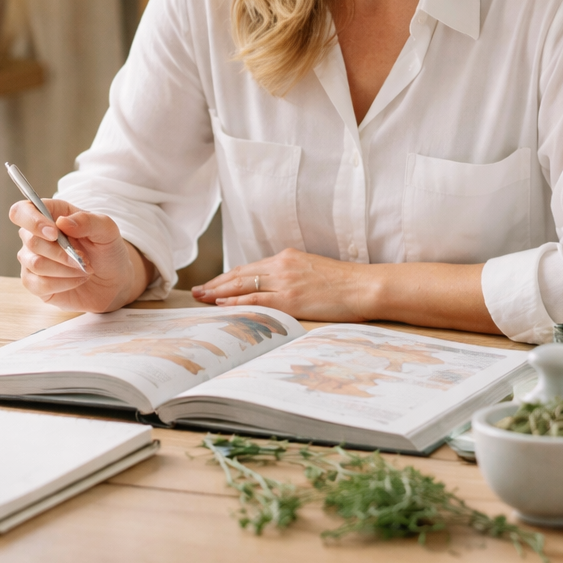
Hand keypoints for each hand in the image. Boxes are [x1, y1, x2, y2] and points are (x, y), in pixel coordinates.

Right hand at [10, 198, 152, 312]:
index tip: (54, 233)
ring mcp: (32, 260)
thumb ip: (87, 221)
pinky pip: (38, 285)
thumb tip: (62, 222)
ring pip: (35, 264)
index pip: (21, 211)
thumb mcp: (107, 230)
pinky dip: (63, 283)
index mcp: (50, 214)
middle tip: (83, 257)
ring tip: (84, 268)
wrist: (113, 279)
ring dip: (65, 269)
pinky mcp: (35, 283)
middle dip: (60, 252)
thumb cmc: (107, 249)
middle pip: (30, 240)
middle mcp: (35, 236)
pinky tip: (76, 280)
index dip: (32, 221)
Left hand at [192, 247, 376, 321]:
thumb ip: (293, 275)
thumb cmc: (345, 283)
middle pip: (240, 274)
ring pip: (243, 285)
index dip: (228, 277)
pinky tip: (222, 304)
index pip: (249, 267)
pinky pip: (257, 299)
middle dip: (216, 283)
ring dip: (219, 293)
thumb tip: (278, 287)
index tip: (212, 284)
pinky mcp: (290, 299)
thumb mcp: (314, 271)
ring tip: (202, 299)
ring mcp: (285, 281)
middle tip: (197, 292)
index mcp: (287, 258)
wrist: (365, 286)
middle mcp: (282, 265)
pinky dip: (237, 301)